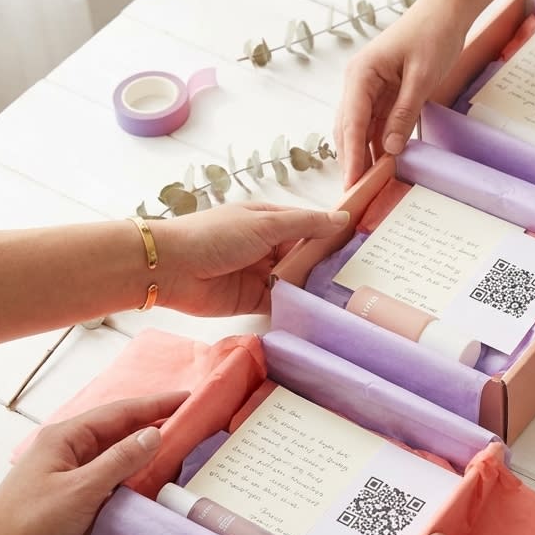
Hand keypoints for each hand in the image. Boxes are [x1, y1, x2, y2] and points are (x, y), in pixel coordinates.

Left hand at [0, 392, 188, 534]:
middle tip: (191, 424)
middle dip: (153, 425)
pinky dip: (132, 480)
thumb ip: (120, 461)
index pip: (120, 413)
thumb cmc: (29, 522)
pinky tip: (151, 486)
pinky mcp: (72, 502)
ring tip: (180, 452)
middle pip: (119, 432)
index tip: (187, 398)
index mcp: (66, 438)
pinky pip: (110, 483)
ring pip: (115, 458)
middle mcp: (68, 452)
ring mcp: (70, 477)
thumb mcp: (81, 489)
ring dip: (144, 455)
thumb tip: (153, 435)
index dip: (155, 405)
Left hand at [158, 203, 349, 315]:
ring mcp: (260, 275)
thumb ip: (305, 225)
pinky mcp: (252, 301)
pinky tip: (321, 314)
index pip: (308, 227)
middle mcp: (267, 247)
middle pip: (304, 257)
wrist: (171, 268)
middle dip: (327, 266)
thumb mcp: (265, 224)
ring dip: (314, 289)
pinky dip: (297, 308)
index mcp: (269, 221)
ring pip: (295, 283)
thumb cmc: (215, 236)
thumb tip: (342, 219)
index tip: (363, 245)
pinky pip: (281, 305)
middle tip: (363, 278)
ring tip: (350, 299)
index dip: (332, 235)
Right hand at [335, 1, 468, 184]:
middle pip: (348, 130)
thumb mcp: (422, 77)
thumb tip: (389, 148)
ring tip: (367, 187)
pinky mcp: (383, 95)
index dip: (350, 156)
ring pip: (360, 130)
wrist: (444, 14)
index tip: (351, 183)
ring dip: (363, 156)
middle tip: (355, 195)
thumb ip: (403, 113)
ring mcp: (368, 90)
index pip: (350, 123)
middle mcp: (358, 84)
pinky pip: (376, 125)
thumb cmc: (432, 35)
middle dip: (351, 161)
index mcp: (361, 75)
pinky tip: (382, 165)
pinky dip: (377, 145)